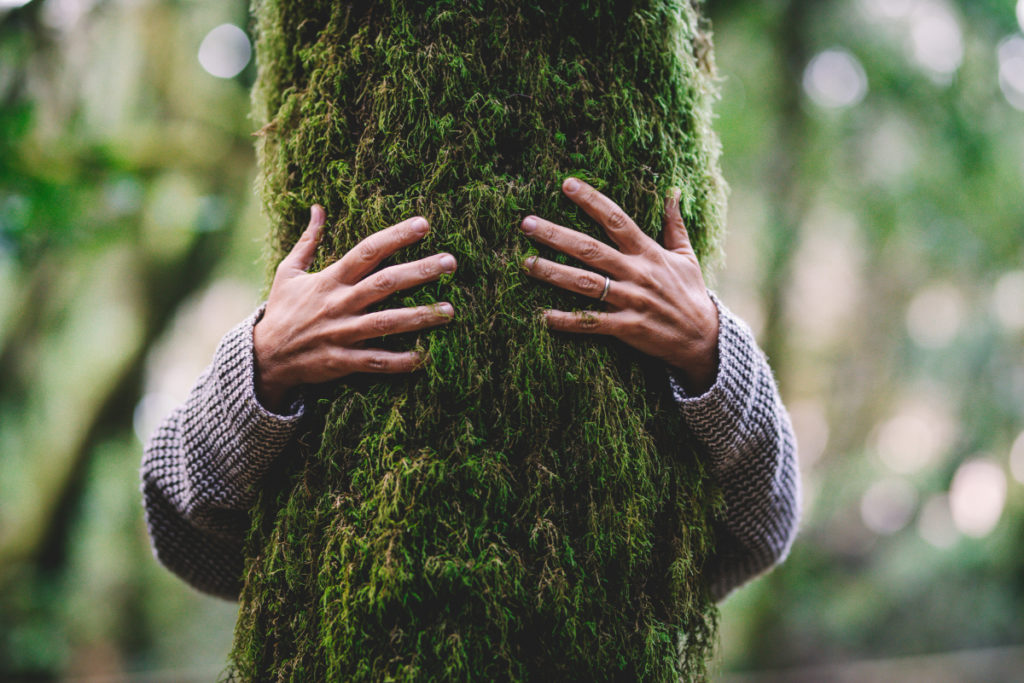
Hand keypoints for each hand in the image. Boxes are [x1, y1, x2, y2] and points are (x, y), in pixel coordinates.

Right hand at [253, 205, 456, 411]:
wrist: (265, 356)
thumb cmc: (283, 311)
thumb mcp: (289, 272)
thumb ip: (308, 241)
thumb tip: (318, 208)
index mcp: (330, 280)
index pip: (367, 251)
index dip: (395, 237)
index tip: (423, 225)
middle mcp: (339, 304)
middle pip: (385, 283)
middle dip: (420, 271)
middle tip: (451, 262)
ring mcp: (342, 333)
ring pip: (387, 323)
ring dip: (419, 316)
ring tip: (450, 310)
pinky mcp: (342, 361)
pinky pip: (375, 361)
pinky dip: (399, 361)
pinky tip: (424, 357)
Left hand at [520, 177, 718, 394]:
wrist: (703, 338)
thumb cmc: (690, 294)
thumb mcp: (686, 256)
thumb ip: (674, 225)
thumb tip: (673, 191)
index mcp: (649, 253)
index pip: (616, 220)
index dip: (592, 201)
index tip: (567, 184)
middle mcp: (637, 273)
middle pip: (591, 250)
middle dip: (557, 235)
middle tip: (528, 224)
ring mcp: (631, 301)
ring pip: (586, 284)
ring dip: (554, 273)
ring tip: (527, 263)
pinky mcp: (627, 328)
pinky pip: (592, 323)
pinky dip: (568, 320)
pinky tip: (543, 315)